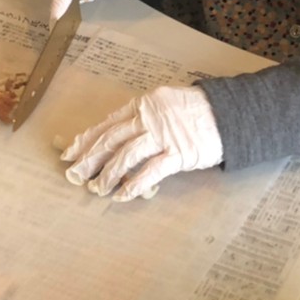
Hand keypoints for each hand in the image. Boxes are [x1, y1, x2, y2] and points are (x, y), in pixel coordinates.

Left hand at [62, 86, 222, 201]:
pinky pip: (150, 172)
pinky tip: (123, 195)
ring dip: (108, 175)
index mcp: (143, 104)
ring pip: (125, 156)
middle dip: (89, 160)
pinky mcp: (178, 154)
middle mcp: (149, 118)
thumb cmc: (197, 110)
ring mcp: (163, 136)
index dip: (86, 139)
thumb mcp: (165, 103)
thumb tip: (119, 136)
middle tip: (74, 176)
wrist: (230, 113)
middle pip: (110, 140)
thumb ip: (144, 116)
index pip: (107, 123)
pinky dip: (134, 185)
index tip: (69, 152)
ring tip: (98, 190)